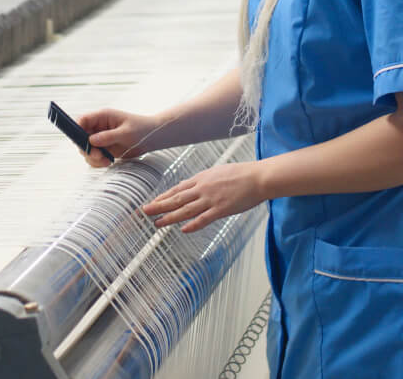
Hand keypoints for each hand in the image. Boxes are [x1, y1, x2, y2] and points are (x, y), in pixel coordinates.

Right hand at [76, 109, 160, 167]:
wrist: (153, 138)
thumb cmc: (142, 129)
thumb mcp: (126, 133)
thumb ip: (108, 136)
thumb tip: (91, 140)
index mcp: (103, 117)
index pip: (83, 120)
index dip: (77, 129)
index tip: (82, 142)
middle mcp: (99, 127)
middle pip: (81, 137)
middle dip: (87, 149)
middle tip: (98, 156)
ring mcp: (101, 138)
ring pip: (87, 149)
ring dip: (93, 157)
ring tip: (106, 161)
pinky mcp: (105, 148)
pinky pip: (94, 156)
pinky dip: (98, 162)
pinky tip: (108, 162)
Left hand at [142, 162, 266, 232]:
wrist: (257, 177)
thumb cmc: (241, 174)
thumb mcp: (218, 173)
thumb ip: (204, 181)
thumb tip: (193, 185)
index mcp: (201, 179)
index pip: (177, 189)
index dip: (164, 196)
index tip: (153, 202)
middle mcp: (203, 188)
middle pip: (176, 198)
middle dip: (159, 205)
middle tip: (145, 211)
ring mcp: (211, 199)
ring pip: (186, 209)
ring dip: (170, 217)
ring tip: (157, 223)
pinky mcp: (222, 209)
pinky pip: (204, 218)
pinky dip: (193, 224)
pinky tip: (183, 230)